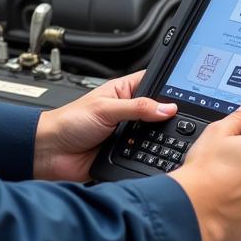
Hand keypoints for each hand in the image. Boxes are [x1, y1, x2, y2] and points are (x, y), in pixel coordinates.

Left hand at [33, 71, 176, 181]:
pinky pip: (145, 155)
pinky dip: (150, 157)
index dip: (169, 87)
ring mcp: (128, 134)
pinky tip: (157, 157)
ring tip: (170, 140)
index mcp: (123, 91)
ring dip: (159, 139)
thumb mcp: (105, 109)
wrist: (51, 151)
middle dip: (168, 118)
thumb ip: (137, 108)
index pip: (153, 83)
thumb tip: (167, 107)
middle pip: (158, 112)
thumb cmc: (69, 121)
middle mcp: (128, 112)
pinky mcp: (125, 154)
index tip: (189, 93)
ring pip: (154, 136)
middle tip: (182, 121)